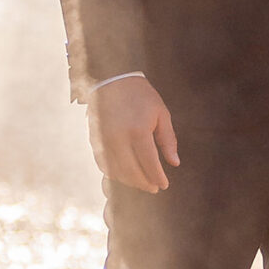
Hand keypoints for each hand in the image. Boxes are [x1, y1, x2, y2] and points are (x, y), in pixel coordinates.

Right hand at [90, 75, 179, 192]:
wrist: (111, 80)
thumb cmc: (140, 95)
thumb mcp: (161, 113)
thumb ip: (168, 140)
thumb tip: (174, 163)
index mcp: (138, 131)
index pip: (149, 163)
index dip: (157, 177)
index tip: (164, 185)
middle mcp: (118, 139)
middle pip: (131, 172)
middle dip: (144, 183)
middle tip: (154, 188)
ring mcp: (103, 141)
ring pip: (116, 171)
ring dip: (129, 181)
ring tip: (141, 182)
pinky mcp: (94, 140)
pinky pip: (103, 164)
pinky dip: (113, 174)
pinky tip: (124, 175)